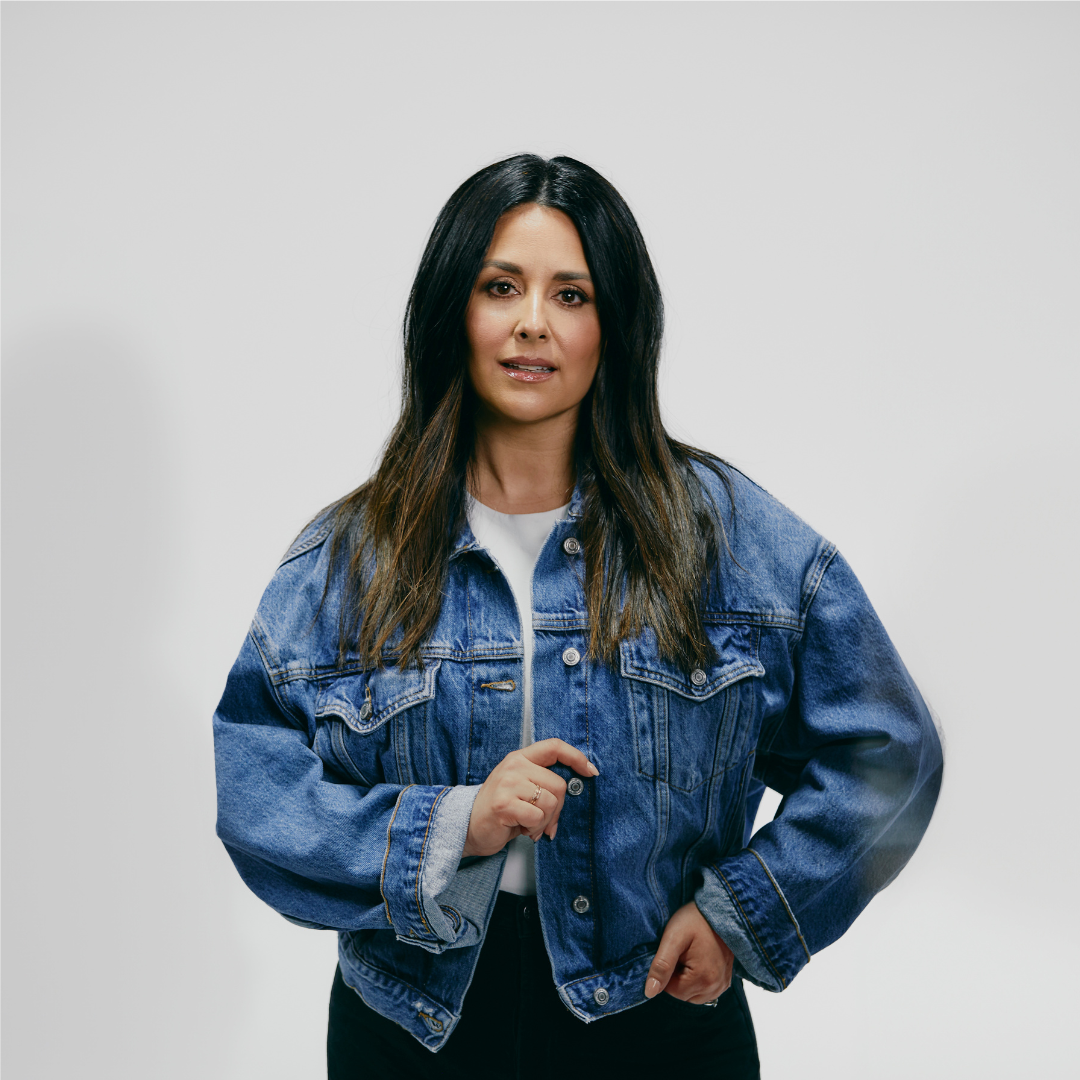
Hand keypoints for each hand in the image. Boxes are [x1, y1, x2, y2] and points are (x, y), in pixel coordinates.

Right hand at [462, 738, 598, 857]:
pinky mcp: (503, 804)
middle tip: (543, 821)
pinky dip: (534, 829)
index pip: (554, 746)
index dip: (576, 757)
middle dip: (557, 810)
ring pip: (550, 802)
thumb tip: (575, 789)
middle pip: (559, 785)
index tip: (591, 771)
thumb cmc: (500, 809)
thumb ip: (543, 782)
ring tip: (528, 825)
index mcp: (520, 758)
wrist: (467, 825)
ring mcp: (507, 783)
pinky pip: (537, 817)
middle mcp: (514, 766)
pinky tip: (521, 829)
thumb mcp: (520, 786)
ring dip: (544, 822)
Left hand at [644, 901, 733, 1004]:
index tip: (672, 953)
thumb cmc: (694, 920)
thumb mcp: (673, 938)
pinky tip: (697, 960)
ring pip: (693, 994)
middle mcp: (716, 987)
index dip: (666, 972)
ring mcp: (722, 985)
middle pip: (683, 994)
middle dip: (676, 977)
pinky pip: (704, 990)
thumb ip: (661, 966)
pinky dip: (697, 979)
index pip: (672, 991)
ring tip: (689, 955)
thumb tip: (650, 992)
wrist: (718, 909)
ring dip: (686, 980)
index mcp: (703, 979)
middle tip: (681, 952)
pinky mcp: (725, 980)